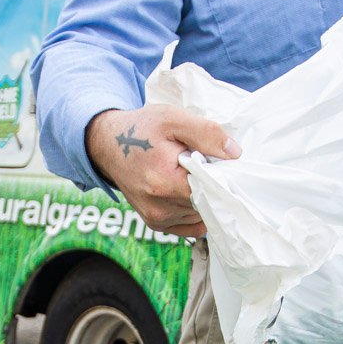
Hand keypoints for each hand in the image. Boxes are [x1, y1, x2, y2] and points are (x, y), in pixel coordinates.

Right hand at [86, 104, 239, 237]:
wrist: (108, 145)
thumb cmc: (141, 129)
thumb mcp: (173, 119)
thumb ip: (206, 133)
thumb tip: (234, 154)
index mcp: (165, 182)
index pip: (211, 190)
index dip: (221, 176)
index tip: (218, 161)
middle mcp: (160, 208)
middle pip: (206, 203)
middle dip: (211, 185)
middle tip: (203, 164)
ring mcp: (157, 219)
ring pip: (199, 214)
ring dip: (202, 197)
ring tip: (189, 175)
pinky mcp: (156, 224)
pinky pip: (190, 225)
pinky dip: (194, 210)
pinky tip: (187, 190)